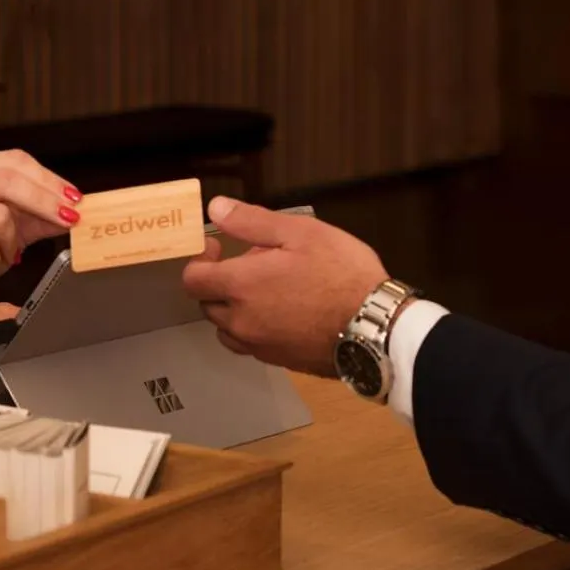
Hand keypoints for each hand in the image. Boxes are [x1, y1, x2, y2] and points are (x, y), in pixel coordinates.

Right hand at [0, 150, 81, 315]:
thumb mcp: (20, 222)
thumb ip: (46, 212)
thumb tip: (78, 208)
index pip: (14, 161)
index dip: (48, 178)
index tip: (75, 198)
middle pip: (5, 181)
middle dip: (44, 200)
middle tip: (70, 218)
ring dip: (13, 239)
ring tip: (5, 249)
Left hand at [181, 196, 387, 376]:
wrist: (376, 326)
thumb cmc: (341, 273)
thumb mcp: (299, 232)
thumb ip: (251, 221)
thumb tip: (216, 208)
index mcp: (241, 286)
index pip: (193, 280)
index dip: (199, 260)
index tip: (218, 248)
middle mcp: (242, 321)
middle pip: (207, 304)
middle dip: (220, 282)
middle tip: (254, 264)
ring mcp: (260, 345)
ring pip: (227, 329)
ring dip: (235, 309)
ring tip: (267, 290)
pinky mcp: (280, 361)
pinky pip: (252, 344)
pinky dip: (255, 328)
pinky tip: (283, 312)